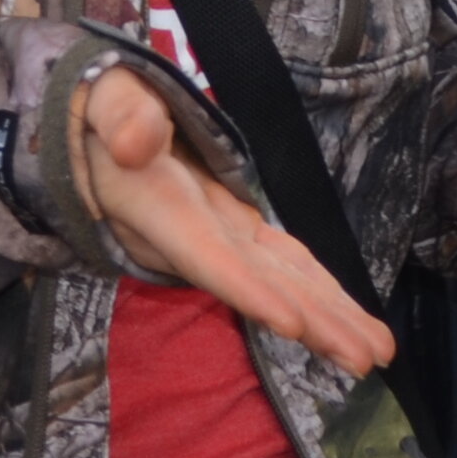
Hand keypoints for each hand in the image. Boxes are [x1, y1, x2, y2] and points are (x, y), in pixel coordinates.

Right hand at [75, 64, 392, 374]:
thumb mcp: (98, 97)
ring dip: (327, 318)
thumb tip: (137, 141)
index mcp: (161, 205)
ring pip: (279, 280)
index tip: (294, 325)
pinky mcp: (233, 224)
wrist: (80, 130)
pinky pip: (279, 262)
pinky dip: (315, 290)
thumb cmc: (89, 105)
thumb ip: (118, 115)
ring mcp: (217, 232)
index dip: (249, 290)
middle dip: (312, 323)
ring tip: (375, 354)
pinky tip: (347, 317)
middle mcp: (194, 232)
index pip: (209, 255)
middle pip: (259, 285)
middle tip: (367, 360)